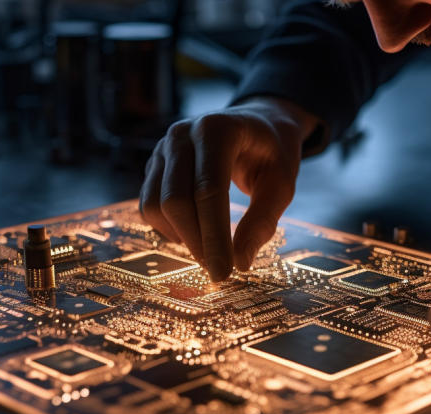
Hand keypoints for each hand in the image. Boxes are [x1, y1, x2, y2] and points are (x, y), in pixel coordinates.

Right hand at [140, 97, 318, 280]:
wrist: (255, 124)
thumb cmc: (272, 153)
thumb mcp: (282, 184)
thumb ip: (263, 220)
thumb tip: (240, 263)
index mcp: (217, 130)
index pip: (208, 190)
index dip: (213, 236)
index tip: (224, 272)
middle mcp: (182, 135)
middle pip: (175, 200)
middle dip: (196, 242)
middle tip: (219, 270)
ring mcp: (162, 148)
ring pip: (154, 205)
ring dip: (180, 237)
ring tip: (210, 249)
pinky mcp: (154, 165)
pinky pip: (148, 205)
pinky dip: (169, 228)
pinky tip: (195, 233)